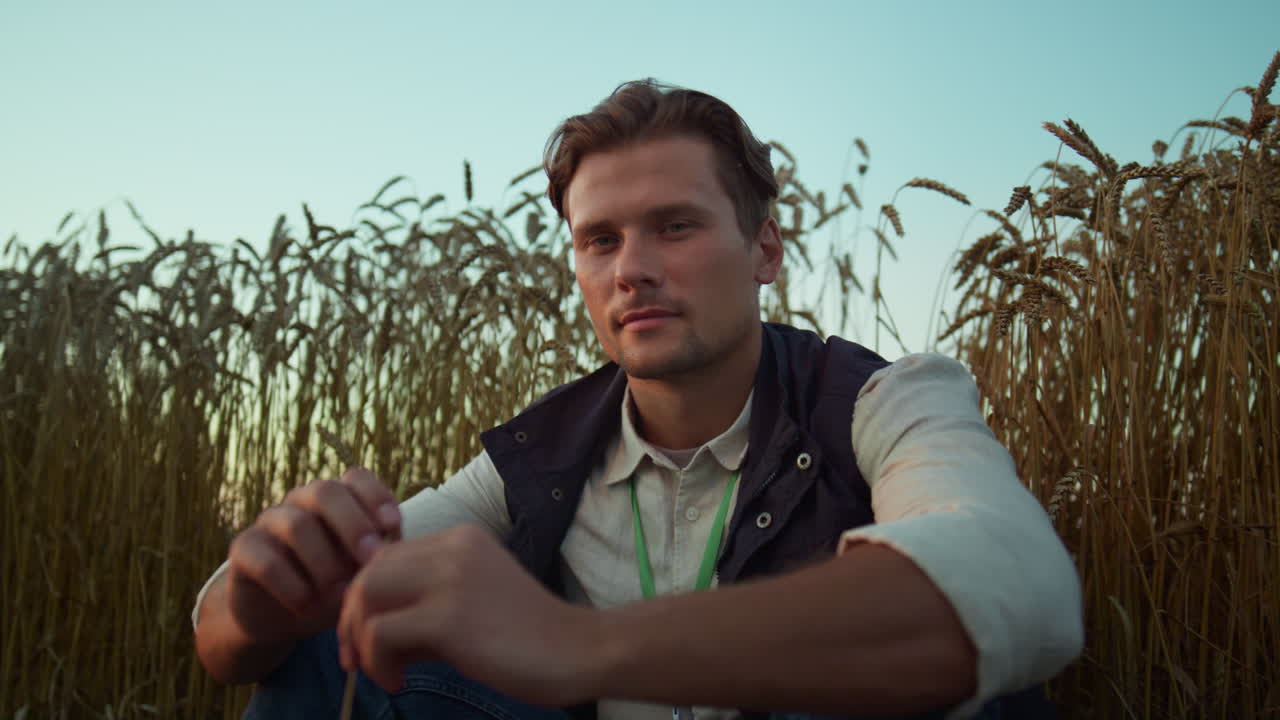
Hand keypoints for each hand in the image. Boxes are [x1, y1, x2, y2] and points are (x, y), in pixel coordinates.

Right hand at [225, 467, 401, 643]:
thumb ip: (378, 556)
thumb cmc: (335, 588)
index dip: (376, 496)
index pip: (356, 478)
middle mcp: (302, 502)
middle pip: (325, 492)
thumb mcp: (362, 573)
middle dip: (352, 525)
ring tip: (341, 595)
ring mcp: (270, 521)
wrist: (282, 617)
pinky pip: (266, 558)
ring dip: (323, 562)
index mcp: (337, 499)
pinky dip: (290, 585)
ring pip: (296, 524)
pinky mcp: (243, 549)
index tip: (393, 527)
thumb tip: (395, 551)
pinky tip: (306, 606)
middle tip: (370, 560)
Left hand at [338, 524, 601, 706]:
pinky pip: (381, 633)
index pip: (386, 556)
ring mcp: (451, 578)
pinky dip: (376, 662)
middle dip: (351, 619)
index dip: (365, 598)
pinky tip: (398, 681)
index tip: (366, 639)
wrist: (577, 651)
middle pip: (367, 571)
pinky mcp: (450, 616)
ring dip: (359, 642)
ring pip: (365, 596)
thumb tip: (370, 633)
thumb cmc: (527, 637)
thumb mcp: (470, 606)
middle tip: (358, 660)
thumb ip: (424, 607)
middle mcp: (452, 547)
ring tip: (380, 672)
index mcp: (460, 538)